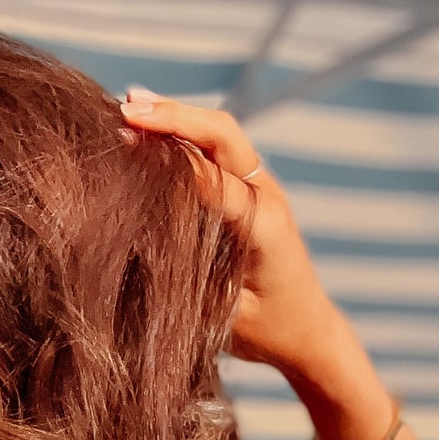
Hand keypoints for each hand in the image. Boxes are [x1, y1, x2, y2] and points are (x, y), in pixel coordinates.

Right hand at [118, 91, 356, 385]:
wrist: (310, 332)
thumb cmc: (270, 334)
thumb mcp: (230, 321)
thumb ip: (196, 290)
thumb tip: (148, 257)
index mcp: (265, 226)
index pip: (216, 182)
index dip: (172, 162)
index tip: (128, 146)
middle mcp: (266, 197)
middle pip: (222, 135)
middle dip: (175, 117)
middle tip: (128, 108)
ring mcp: (262, 190)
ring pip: (220, 135)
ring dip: (178, 117)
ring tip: (131, 105)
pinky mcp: (251, 192)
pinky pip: (218, 151)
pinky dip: (185, 134)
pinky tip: (152, 128)